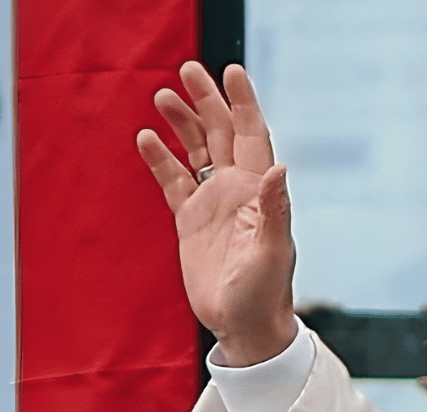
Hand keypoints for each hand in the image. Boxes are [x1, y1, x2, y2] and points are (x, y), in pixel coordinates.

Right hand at [136, 62, 296, 365]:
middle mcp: (237, 190)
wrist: (244, 326)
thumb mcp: (271, 252)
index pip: (252, 135)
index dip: (243, 103)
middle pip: (221, 133)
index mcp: (259, 191)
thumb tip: (279, 167)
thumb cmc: (264, 293)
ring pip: (197, 151)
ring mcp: (213, 203)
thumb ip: (274, 209)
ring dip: (183, 123)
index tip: (232, 71)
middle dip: (206, 100)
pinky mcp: (191, 221)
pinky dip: (161, 159)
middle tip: (187, 69)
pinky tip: (147, 138)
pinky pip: (174, 181)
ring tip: (162, 96)